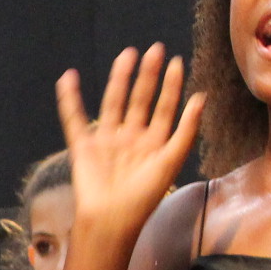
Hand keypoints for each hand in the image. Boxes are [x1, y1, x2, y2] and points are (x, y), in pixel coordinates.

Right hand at [55, 43, 203, 242]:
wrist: (111, 220)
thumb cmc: (143, 197)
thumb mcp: (172, 160)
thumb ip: (186, 129)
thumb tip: (201, 96)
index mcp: (153, 143)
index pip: (164, 107)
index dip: (171, 86)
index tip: (177, 61)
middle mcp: (131, 139)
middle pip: (140, 100)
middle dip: (148, 75)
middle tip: (155, 49)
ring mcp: (107, 141)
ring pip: (114, 102)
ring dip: (119, 79)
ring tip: (127, 55)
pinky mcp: (84, 147)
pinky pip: (75, 119)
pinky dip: (70, 99)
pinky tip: (69, 79)